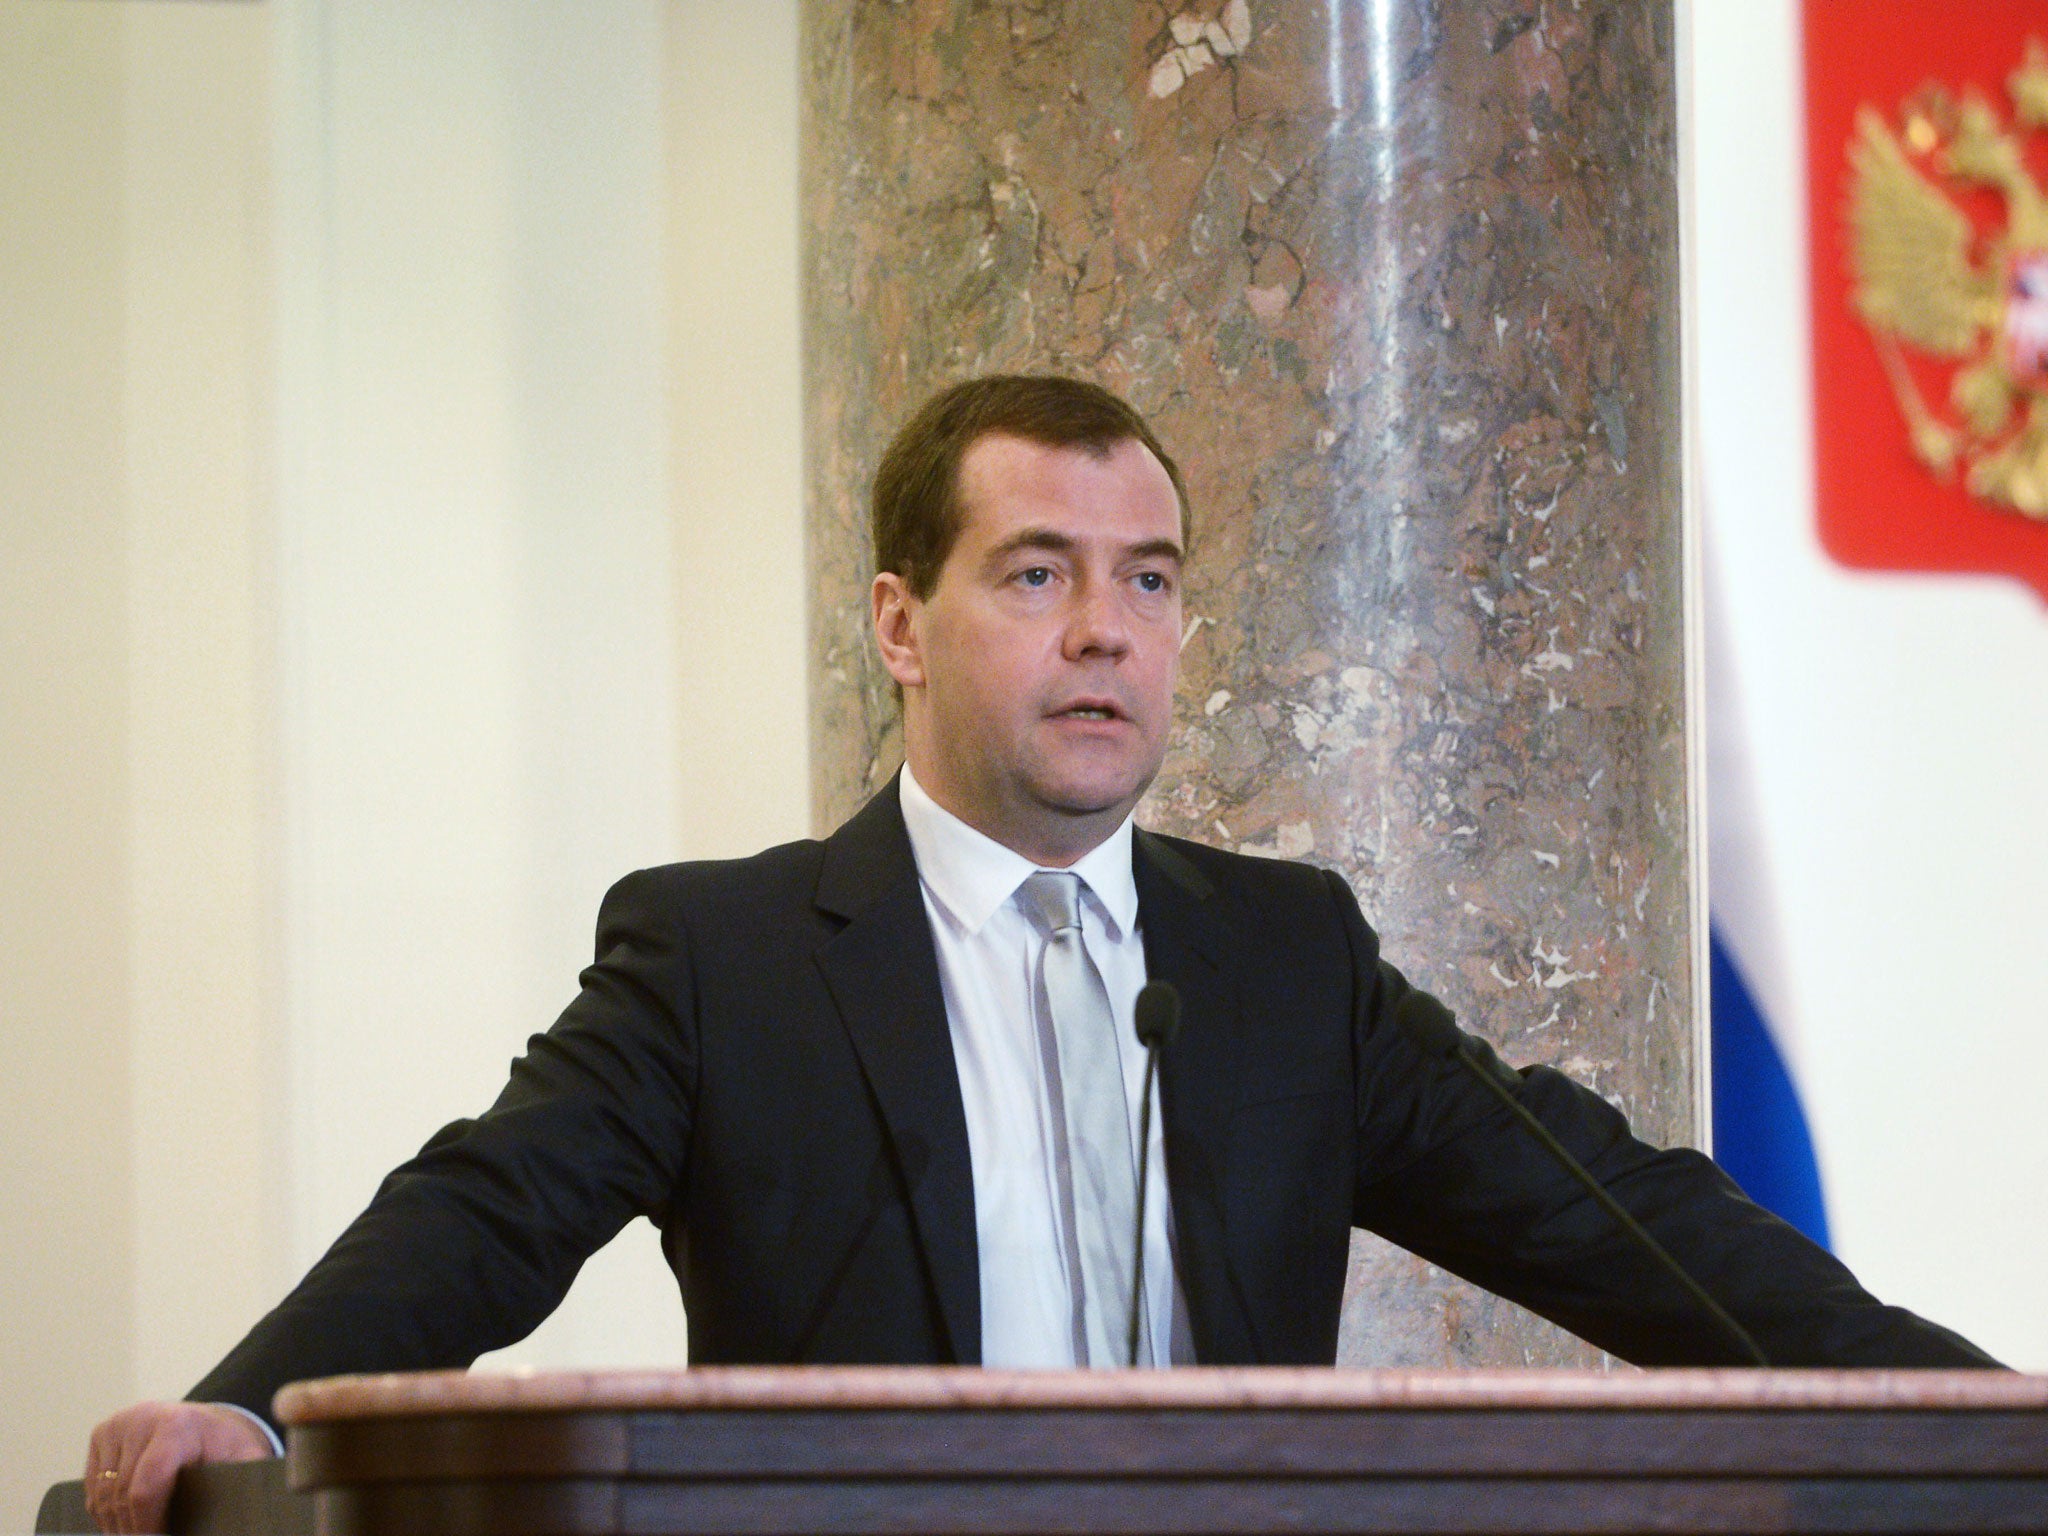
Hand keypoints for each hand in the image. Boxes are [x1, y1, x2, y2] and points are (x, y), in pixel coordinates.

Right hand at [84, 1401, 273, 1533]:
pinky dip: (106, 1511)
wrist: (209, 1422)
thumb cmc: (227, 1447)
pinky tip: (129, 1519)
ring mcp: (117, 1425)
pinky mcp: (102, 1434)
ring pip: (102, 1497)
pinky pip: (93, 1488)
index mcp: (176, 1426)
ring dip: (118, 1525)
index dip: (148, 1526)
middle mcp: (141, 1419)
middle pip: (121, 1498)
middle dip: (135, 1530)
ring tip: (144, 1532)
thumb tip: (254, 1512)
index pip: (145, 1490)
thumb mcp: (243, 1462)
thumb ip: (244, 1483)